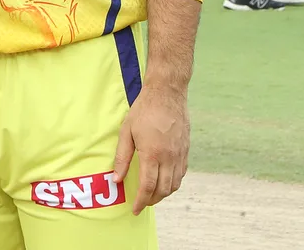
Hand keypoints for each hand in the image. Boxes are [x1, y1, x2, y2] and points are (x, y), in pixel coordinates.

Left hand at [112, 84, 189, 214]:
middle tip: (142, 202)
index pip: (148, 187)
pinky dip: (173, 183)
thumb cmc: (143, 111)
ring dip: (163, 193)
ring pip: (174, 184)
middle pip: (163, 190)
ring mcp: (180, 155)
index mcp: (152, 154)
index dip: (141, 201)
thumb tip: (117, 179)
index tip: (135, 210)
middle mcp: (169, 158)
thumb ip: (122, 157)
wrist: (167, 94)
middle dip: (152, 200)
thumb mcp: (126, 132)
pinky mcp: (186, 150)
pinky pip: (181, 174)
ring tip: (151, 194)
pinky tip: (164, 180)